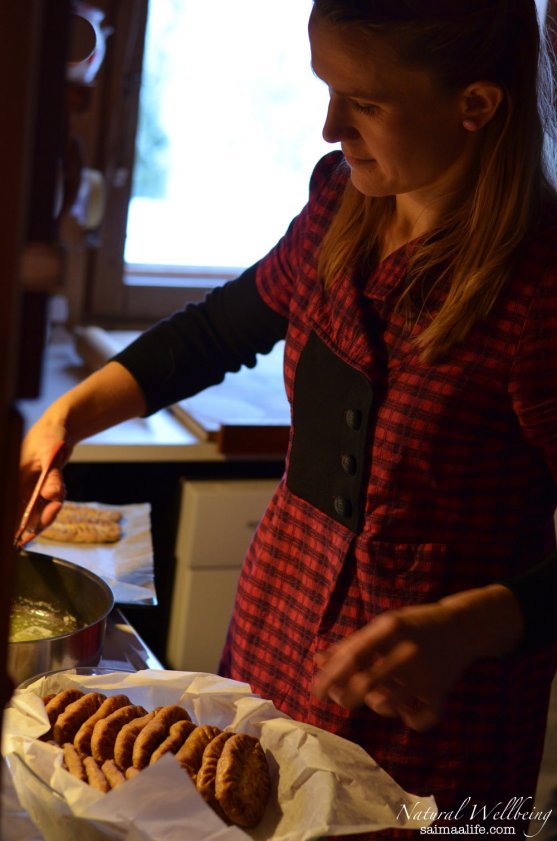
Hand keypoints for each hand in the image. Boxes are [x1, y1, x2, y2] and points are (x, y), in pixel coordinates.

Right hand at [17, 422, 69, 536]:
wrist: (60, 428)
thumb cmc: (50, 435)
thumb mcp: (50, 455)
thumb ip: (52, 477)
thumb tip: (52, 496)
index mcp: (13, 478)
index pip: (15, 508)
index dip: (27, 520)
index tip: (45, 518)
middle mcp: (18, 486)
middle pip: (27, 514)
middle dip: (45, 514)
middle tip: (58, 504)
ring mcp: (29, 488)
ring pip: (40, 510)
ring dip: (54, 504)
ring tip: (61, 487)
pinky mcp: (40, 487)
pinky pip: (48, 502)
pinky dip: (57, 498)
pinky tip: (61, 486)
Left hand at [312, 586, 523, 730]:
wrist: (462, 627)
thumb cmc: (412, 626)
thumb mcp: (382, 626)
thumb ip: (351, 644)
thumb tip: (318, 661)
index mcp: (390, 628)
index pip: (353, 655)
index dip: (330, 676)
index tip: (315, 692)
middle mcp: (409, 651)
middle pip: (366, 685)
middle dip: (345, 696)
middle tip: (339, 697)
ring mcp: (426, 674)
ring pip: (387, 706)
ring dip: (375, 704)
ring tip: (376, 693)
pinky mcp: (441, 693)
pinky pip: (418, 721)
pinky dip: (408, 719)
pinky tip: (405, 707)